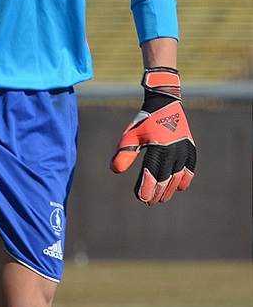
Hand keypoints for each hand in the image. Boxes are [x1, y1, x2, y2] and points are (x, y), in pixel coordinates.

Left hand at [110, 68, 195, 203]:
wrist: (164, 104)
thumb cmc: (144, 122)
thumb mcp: (130, 135)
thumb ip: (124, 153)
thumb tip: (115, 170)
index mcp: (158, 146)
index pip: (152, 173)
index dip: (146, 187)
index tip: (141, 198)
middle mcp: (174, 149)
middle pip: (165, 178)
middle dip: (156, 192)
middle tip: (148, 201)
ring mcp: (184, 149)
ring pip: (178, 176)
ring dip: (169, 189)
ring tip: (160, 198)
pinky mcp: (190, 148)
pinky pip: (190, 169)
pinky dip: (184, 180)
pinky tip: (178, 188)